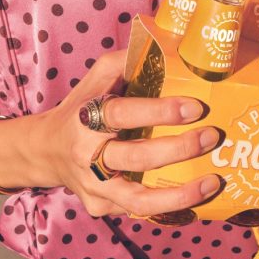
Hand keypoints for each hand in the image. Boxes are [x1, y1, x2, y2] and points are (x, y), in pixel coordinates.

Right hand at [0, 49, 222, 216]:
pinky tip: (197, 199)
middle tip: (212, 137)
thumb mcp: (96, 80)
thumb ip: (126, 62)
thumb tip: (168, 46)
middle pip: (135, 158)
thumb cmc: (82, 109)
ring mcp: (93, 187)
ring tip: (211, 182)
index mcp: (85, 118)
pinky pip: (139, 213)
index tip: (195, 107)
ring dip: (179, 194)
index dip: (160, 112)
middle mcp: (86, 156)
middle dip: (179, 149)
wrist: (46, 151)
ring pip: (138, 200)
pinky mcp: (101, 207)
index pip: (122, 114)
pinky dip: (170, 208)